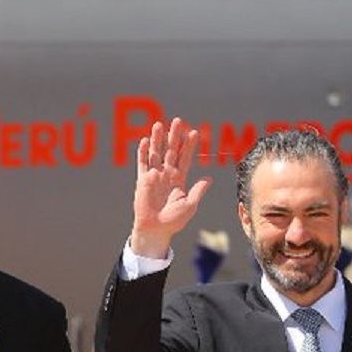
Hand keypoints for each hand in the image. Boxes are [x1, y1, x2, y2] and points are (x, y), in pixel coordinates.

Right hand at [130, 117, 210, 258]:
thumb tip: (209, 178)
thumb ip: (198, 191)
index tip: (194, 132)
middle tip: (178, 121)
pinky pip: (142, 163)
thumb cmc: (174, 220)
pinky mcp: (143, 180)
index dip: (189, 146)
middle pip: (171, 151)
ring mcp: (154, 176)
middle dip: (174, 136)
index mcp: (179, 179)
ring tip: (159, 124)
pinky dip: (143, 152)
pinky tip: (145, 141)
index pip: (185, 158)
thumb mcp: (190, 205)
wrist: (156, 229)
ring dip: (157, 139)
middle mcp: (167, 174)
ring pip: (156, 153)